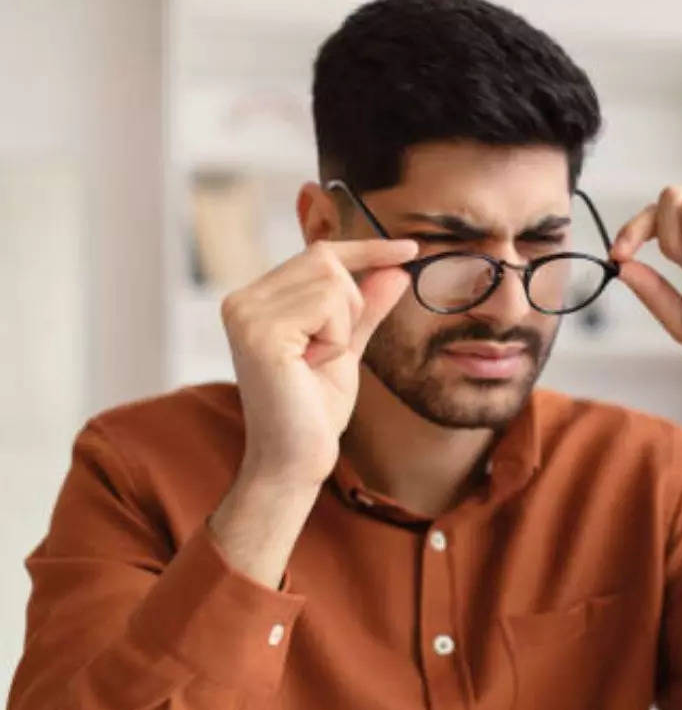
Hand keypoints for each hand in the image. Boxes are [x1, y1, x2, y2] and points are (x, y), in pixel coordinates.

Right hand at [220, 239, 417, 483]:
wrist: (296, 461)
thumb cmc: (314, 409)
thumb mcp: (347, 347)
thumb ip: (366, 307)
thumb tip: (397, 268)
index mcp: (255, 300)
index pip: (318, 253)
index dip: (367, 249)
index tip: (411, 248)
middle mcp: (242, 300)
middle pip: (327, 261)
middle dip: (350, 305)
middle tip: (329, 351)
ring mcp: (245, 313)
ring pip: (331, 282)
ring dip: (342, 327)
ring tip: (314, 363)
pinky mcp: (259, 331)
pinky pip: (326, 306)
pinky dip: (335, 338)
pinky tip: (310, 366)